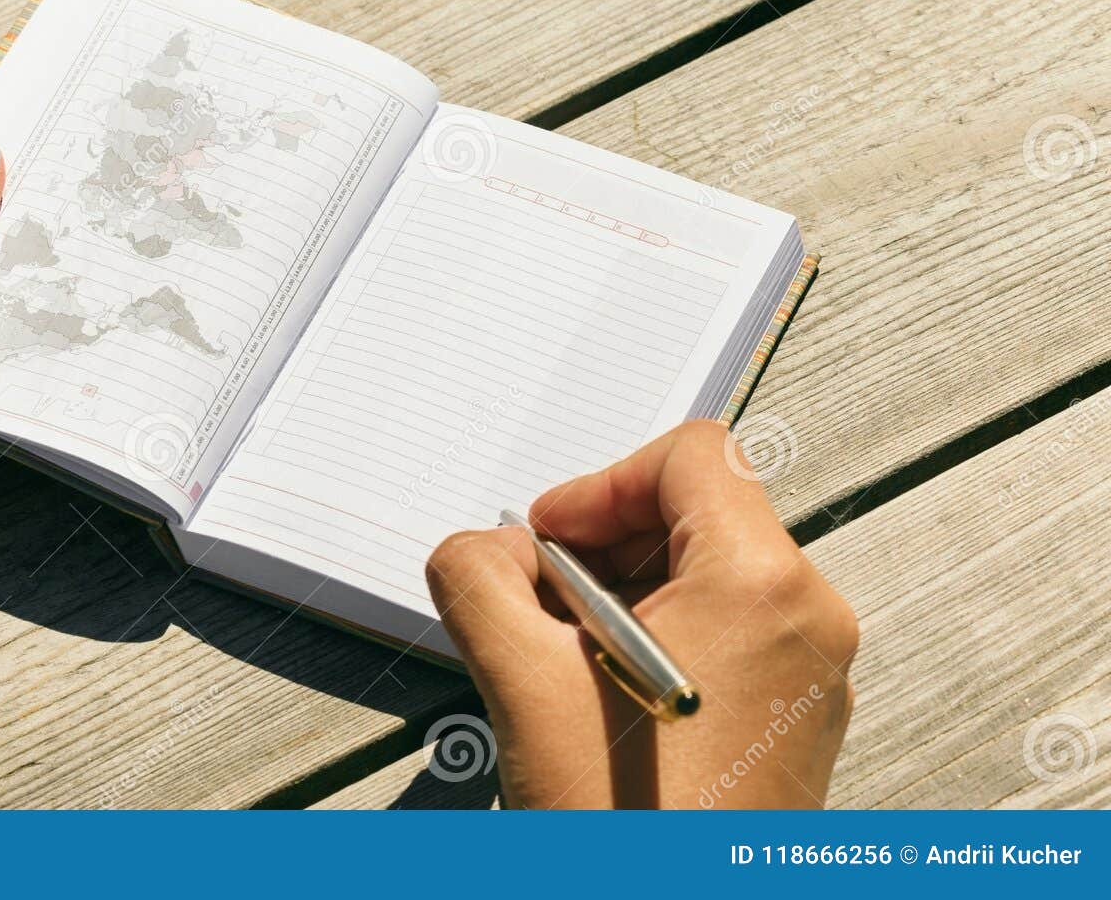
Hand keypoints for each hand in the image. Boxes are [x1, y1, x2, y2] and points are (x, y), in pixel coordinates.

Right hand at [425, 419, 857, 808]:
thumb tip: (484, 551)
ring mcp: (811, 672)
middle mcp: (807, 620)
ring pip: (709, 572)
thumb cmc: (633, 833)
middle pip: (700, 510)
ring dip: (622, 593)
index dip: (600, 482)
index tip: (550, 540)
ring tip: (566, 661)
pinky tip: (600, 696)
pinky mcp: (797, 715)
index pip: (691, 456)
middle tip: (544, 602)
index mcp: (762, 588)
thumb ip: (479, 579)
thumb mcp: (521, 683)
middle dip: (604, 544)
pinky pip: (727, 629)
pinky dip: (656, 636)